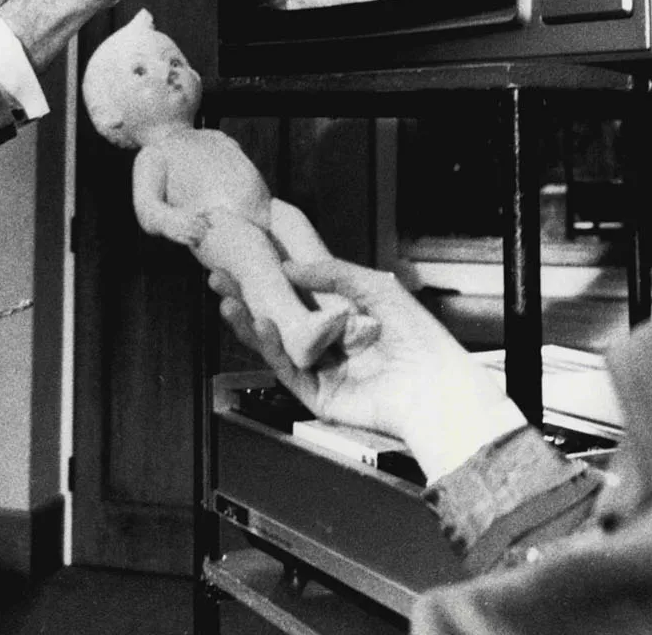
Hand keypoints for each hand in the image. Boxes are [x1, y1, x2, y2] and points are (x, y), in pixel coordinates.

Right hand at [213, 255, 526, 479]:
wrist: (433, 386)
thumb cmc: (416, 336)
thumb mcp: (375, 286)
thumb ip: (331, 273)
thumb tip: (286, 266)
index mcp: (342, 315)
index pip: (295, 293)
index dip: (267, 276)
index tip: (241, 256)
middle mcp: (327, 341)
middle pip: (277, 317)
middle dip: (246, 297)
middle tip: (219, 277)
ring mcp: (320, 369)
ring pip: (275, 344)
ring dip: (248, 321)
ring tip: (228, 299)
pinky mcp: (317, 394)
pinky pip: (287, 368)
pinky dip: (270, 347)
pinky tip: (258, 324)